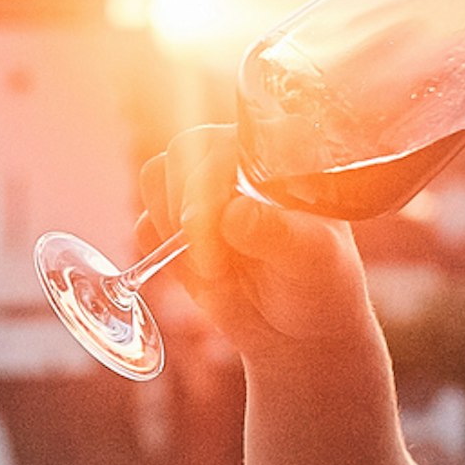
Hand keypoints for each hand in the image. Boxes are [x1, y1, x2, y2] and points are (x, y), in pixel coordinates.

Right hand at [133, 123, 375, 364]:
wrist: (298, 327)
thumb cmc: (319, 284)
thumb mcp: (313, 262)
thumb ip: (277, 234)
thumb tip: (233, 212)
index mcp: (277, 151)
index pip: (229, 137)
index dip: (213, 180)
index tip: (224, 226)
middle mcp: (235, 159)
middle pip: (182, 152)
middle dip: (189, 212)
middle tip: (214, 263)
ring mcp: (201, 189)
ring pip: (155, 181)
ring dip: (174, 232)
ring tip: (216, 269)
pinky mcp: (174, 223)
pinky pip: (145, 225)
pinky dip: (164, 256)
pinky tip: (204, 276)